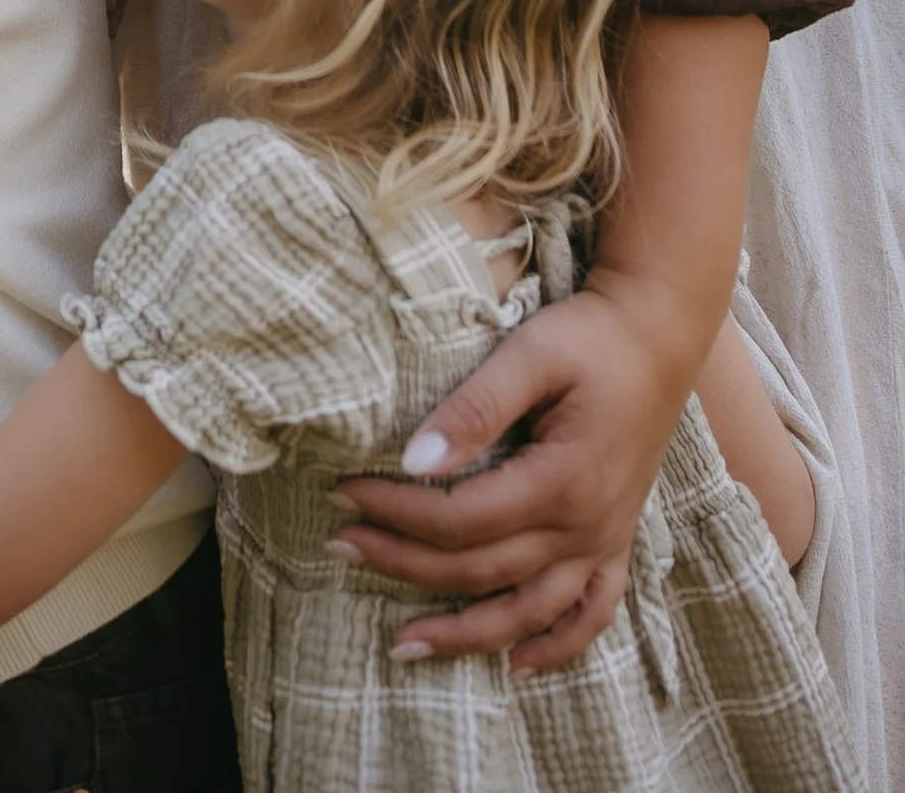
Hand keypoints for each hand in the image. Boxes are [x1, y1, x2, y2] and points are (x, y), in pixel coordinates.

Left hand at [327, 274, 701, 669]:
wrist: (659, 335)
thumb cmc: (590, 338)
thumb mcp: (530, 355)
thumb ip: (474, 409)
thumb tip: (413, 458)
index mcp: (562, 482)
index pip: (461, 519)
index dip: (397, 513)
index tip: (343, 495)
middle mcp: (585, 527)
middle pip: (481, 570)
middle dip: (404, 564)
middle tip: (340, 547)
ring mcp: (604, 542)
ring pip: (529, 612)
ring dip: (466, 633)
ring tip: (406, 645)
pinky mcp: (615, 541)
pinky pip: (590, 614)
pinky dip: (555, 646)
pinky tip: (517, 665)